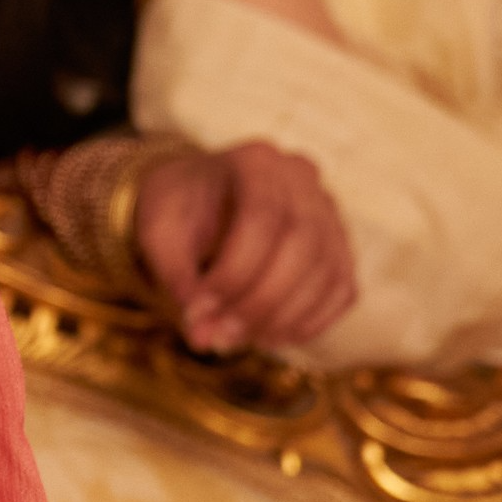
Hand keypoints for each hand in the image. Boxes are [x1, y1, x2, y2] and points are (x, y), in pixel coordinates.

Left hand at [134, 140, 357, 354]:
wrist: (198, 200)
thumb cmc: (178, 212)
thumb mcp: (160, 234)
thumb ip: (176, 278)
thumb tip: (201, 337)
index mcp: (255, 161)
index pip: (263, 216)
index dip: (234, 273)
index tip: (198, 312)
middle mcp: (302, 179)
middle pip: (303, 245)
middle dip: (260, 301)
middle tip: (219, 337)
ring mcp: (329, 213)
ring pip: (327, 272)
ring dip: (282, 319)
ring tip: (236, 340)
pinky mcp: (340, 249)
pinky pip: (341, 291)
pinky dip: (308, 323)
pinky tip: (267, 337)